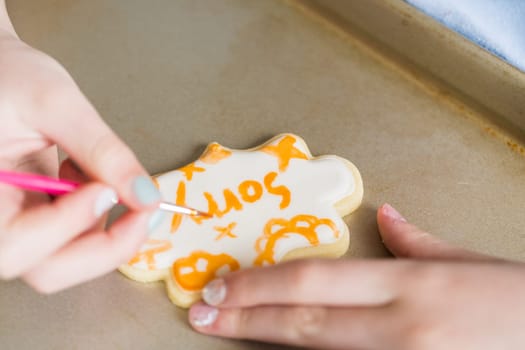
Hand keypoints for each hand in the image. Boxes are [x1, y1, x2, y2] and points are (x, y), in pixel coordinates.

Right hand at [0, 25, 163, 290]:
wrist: (0, 73)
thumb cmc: (7, 76)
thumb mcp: (53, 102)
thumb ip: (101, 150)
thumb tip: (146, 195)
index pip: (16, 244)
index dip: (72, 223)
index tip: (112, 188)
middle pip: (48, 270)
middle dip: (107, 244)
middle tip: (145, 209)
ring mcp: (15, 226)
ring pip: (67, 260)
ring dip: (107, 227)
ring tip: (104, 174)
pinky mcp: (37, 220)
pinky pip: (75, 239)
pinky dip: (100, 215)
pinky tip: (92, 177)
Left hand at [189, 204, 524, 348]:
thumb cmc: (517, 301)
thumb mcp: (466, 261)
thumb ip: (416, 242)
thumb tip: (384, 218)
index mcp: (409, 282)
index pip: (316, 279)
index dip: (262, 283)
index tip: (225, 284)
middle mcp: (398, 325)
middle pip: (305, 319)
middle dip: (246, 317)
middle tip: (202, 314)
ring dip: (268, 341)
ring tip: (226, 332)